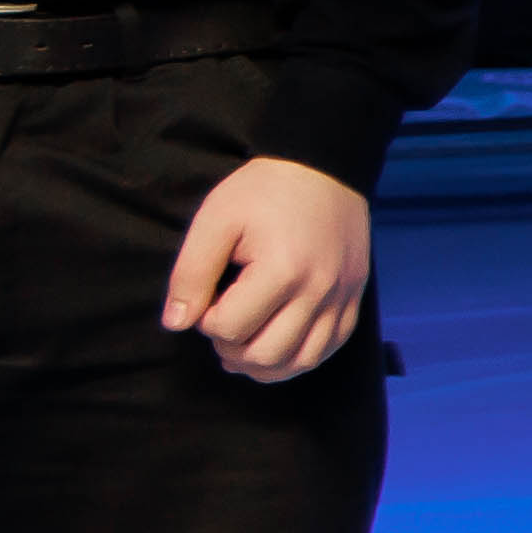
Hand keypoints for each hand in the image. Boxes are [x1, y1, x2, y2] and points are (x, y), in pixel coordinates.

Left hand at [160, 157, 373, 381]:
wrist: (323, 168)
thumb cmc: (262, 191)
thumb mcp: (215, 220)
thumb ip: (191, 273)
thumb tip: (177, 324)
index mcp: (282, 270)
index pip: (230, 329)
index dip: (205, 322)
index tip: (205, 297)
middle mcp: (318, 290)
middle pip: (267, 354)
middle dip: (232, 349)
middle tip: (220, 324)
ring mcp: (341, 297)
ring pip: (303, 361)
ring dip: (265, 364)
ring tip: (244, 345)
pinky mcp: (354, 297)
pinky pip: (331, 347)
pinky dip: (301, 357)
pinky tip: (279, 345)